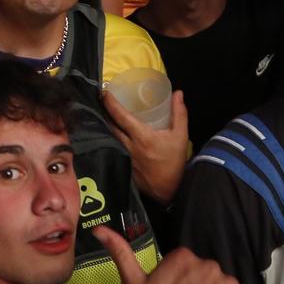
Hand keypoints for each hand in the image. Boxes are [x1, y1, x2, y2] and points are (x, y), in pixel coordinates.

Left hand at [102, 86, 189, 202]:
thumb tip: (178, 93)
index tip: (105, 93)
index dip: (110, 103)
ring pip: (110, 137)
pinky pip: (112, 148)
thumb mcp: (180, 136)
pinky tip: (110, 134)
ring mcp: (122, 156)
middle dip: (104, 112)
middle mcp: (128, 146)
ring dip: (106, 125)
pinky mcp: (121, 165)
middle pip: (110, 125)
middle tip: (102, 100)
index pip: (120, 116)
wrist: (169, 190)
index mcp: (141, 136)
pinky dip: (110, 139)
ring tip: (104, 114)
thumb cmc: (174, 162)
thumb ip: (179, 114)